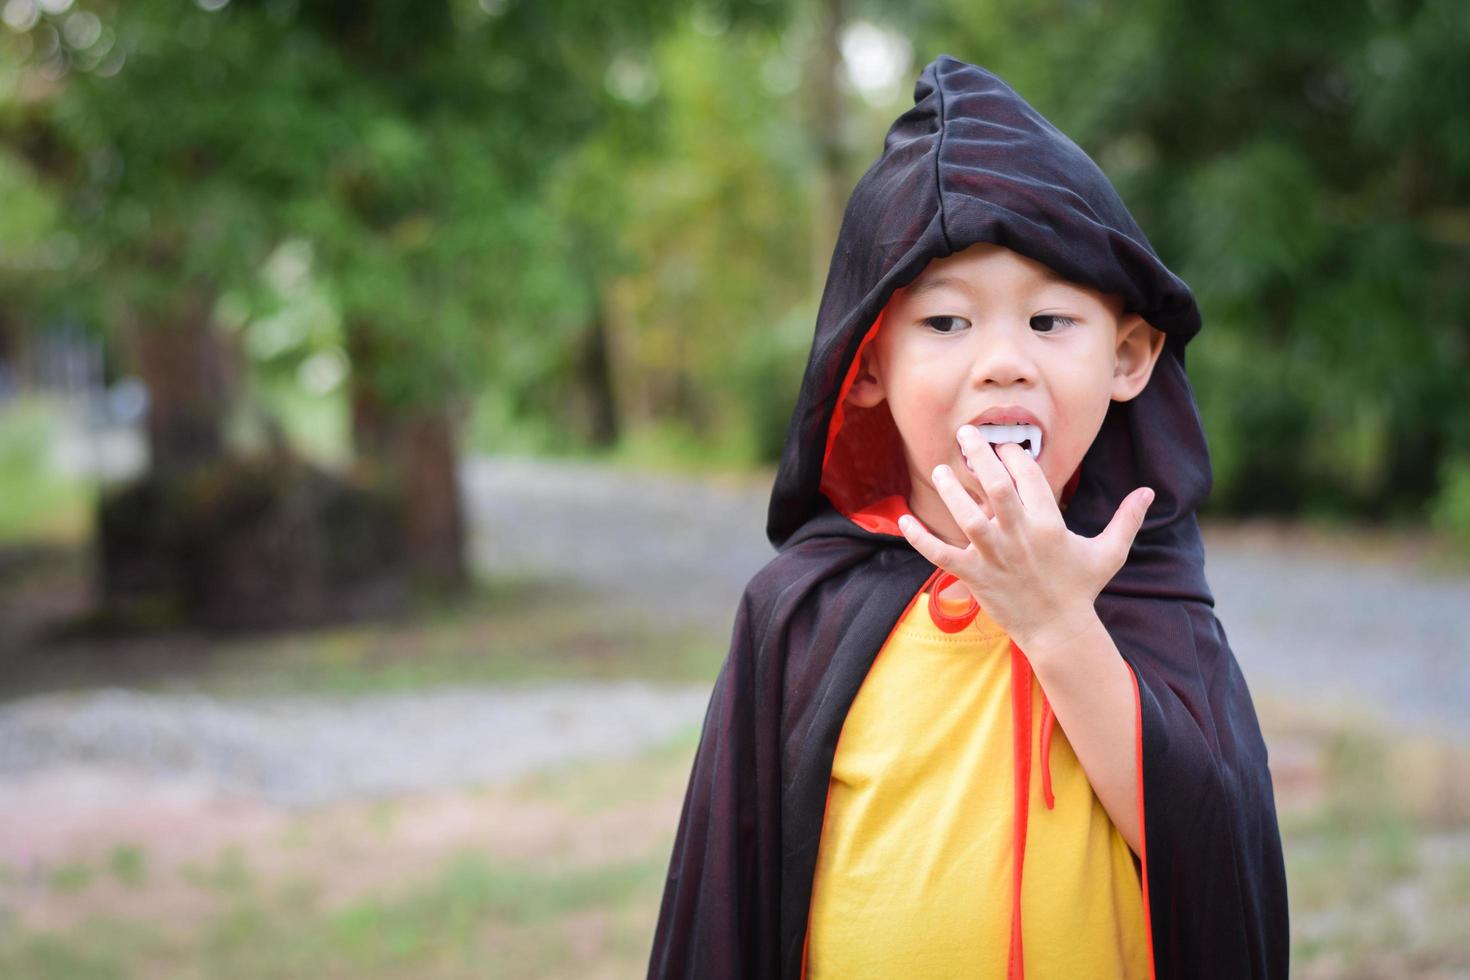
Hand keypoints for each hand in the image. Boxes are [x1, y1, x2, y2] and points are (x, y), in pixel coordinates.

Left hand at [896, 424, 1154, 652]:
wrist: (1059, 632)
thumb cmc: (1082, 589)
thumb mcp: (1109, 552)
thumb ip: (1126, 519)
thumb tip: (1148, 492)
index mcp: (1050, 525)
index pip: (1030, 477)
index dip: (1016, 455)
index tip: (1006, 443)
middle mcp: (1020, 537)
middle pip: (996, 488)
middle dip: (980, 456)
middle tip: (966, 434)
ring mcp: (995, 556)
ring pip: (967, 516)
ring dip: (951, 491)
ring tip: (941, 468)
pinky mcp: (974, 576)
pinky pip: (942, 554)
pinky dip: (920, 539)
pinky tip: (902, 521)